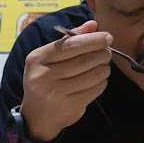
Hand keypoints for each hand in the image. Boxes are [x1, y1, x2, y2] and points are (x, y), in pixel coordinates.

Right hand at [21, 20, 112, 141]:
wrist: (36, 117)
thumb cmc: (44, 82)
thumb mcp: (48, 59)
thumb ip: (69, 40)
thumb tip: (93, 25)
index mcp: (37, 58)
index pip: (71, 44)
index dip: (93, 40)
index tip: (107, 38)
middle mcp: (43, 75)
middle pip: (84, 59)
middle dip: (102, 54)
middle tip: (106, 53)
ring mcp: (55, 92)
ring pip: (93, 74)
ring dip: (104, 69)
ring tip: (102, 67)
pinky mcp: (69, 105)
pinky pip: (95, 89)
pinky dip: (102, 83)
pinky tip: (98, 81)